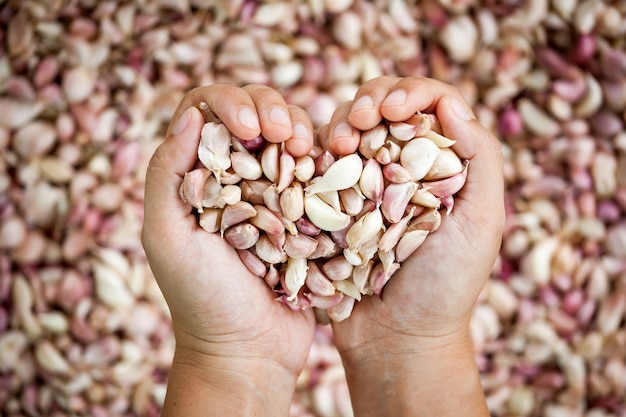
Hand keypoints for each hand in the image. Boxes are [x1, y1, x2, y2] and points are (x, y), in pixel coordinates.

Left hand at [142, 84, 315, 415]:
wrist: (251, 348)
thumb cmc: (202, 298)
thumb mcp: (168, 237)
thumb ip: (167, 174)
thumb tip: (191, 115)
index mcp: (195, 176)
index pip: (205, 109)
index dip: (228, 103)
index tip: (249, 131)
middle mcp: (233, 176)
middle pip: (251, 111)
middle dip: (270, 108)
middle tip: (283, 133)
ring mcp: (272, 190)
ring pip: (288, 130)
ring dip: (299, 126)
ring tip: (305, 149)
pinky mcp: (305, 208)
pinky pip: (316, 164)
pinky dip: (321, 153)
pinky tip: (323, 161)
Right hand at [320, 76, 504, 415]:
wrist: (395, 338)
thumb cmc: (445, 286)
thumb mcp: (482, 224)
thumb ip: (481, 161)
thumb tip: (453, 105)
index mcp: (444, 166)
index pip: (432, 104)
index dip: (412, 92)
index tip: (394, 108)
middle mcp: (403, 167)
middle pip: (386, 106)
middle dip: (372, 99)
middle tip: (362, 119)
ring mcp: (364, 183)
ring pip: (350, 126)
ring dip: (342, 121)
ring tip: (337, 143)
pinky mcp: (332, 203)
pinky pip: (321, 162)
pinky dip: (317, 150)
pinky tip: (317, 157)